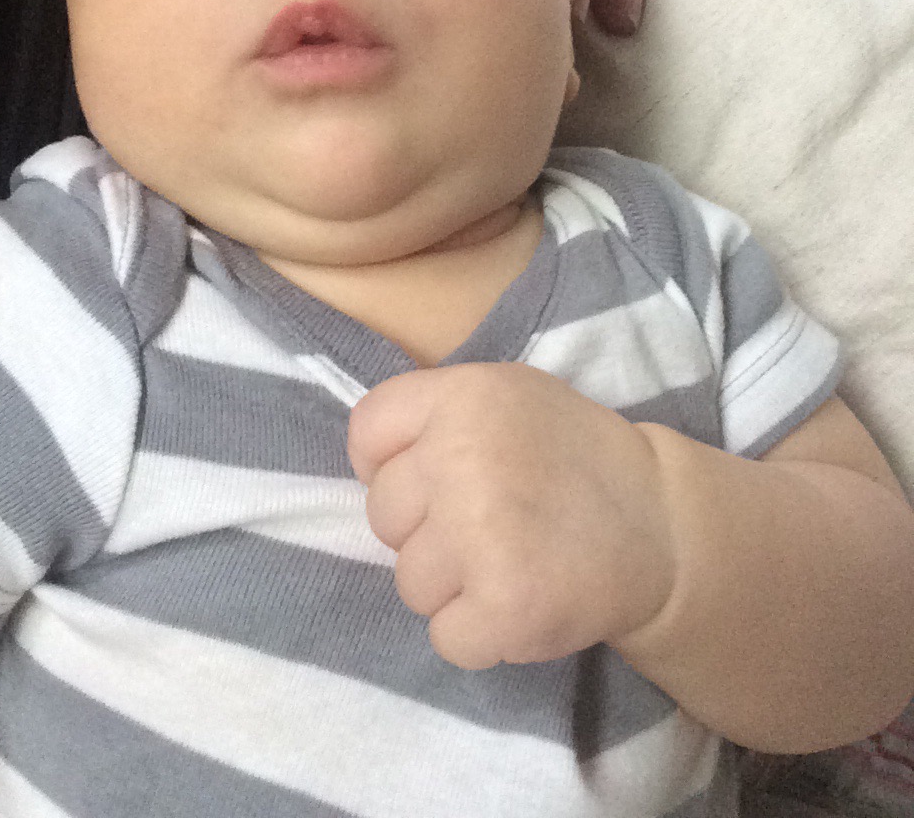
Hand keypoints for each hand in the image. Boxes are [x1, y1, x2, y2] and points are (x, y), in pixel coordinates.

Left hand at [348, 362, 673, 669]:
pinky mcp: (505, 605)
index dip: (388, 464)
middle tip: (489, 526)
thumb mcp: (508, 396)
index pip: (367, 431)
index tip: (430, 481)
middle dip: (425, 530)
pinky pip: (446, 637)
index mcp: (464, 395)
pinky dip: (480, 634)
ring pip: (409, 582)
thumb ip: (439, 415)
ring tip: (510, 562)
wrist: (664, 524)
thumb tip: (369, 466)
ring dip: (453, 586)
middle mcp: (464, 455)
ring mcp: (482, 532)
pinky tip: (522, 601)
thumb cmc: (571, 458)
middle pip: (382, 515)